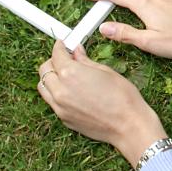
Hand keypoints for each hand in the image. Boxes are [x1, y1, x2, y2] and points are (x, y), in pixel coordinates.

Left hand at [37, 41, 165, 167]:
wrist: (128, 125)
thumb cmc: (122, 98)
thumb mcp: (105, 71)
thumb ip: (85, 61)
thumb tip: (77, 52)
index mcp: (70, 73)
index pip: (56, 54)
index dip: (59, 47)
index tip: (62, 45)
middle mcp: (60, 90)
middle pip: (44, 70)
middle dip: (53, 61)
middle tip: (65, 59)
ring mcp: (59, 107)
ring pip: (43, 87)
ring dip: (50, 78)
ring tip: (65, 76)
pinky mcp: (63, 118)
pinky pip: (52, 102)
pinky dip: (56, 93)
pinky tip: (71, 91)